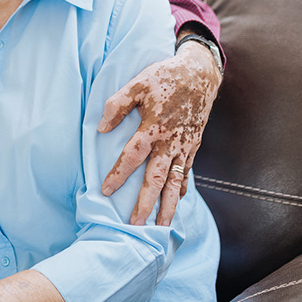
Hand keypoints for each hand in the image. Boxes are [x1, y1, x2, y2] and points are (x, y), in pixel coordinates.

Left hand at [98, 42, 220, 225]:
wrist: (200, 74)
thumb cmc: (165, 77)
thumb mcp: (138, 84)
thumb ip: (118, 105)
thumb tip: (101, 128)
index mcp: (154, 127)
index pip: (133, 156)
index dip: (119, 174)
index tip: (106, 191)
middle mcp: (170, 142)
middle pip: (157, 178)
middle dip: (146, 203)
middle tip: (136, 225)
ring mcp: (185, 147)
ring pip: (176, 183)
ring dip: (168, 206)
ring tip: (162, 227)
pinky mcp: (193, 147)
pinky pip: (187, 173)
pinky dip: (182, 189)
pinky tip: (176, 202)